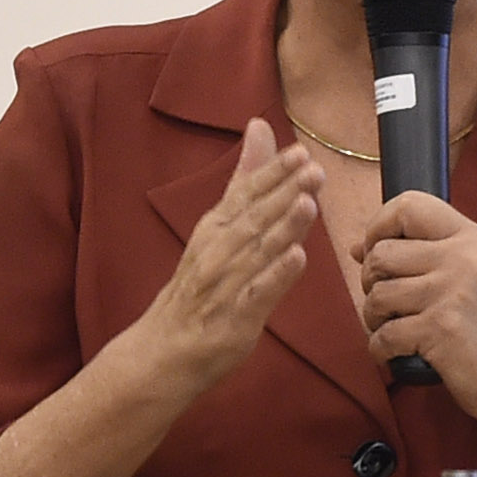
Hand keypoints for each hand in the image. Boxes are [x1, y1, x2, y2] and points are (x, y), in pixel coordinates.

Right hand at [135, 118, 323, 391]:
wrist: (163, 350)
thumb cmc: (201, 283)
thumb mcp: (219, 226)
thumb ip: (245, 179)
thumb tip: (260, 126)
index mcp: (215, 227)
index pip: (245, 194)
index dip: (272, 174)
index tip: (300, 153)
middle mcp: (218, 251)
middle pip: (254, 218)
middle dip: (284, 193)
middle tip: (313, 170)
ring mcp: (225, 286)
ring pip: (257, 252)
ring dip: (283, 228)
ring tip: (308, 203)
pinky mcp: (234, 319)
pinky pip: (257, 294)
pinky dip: (276, 276)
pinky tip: (297, 258)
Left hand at [353, 194, 476, 442]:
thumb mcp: (468, 276)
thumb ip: (420, 255)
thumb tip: (358, 247)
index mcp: (472, 237)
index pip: (410, 205)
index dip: (380, 225)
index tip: (376, 249)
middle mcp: (463, 257)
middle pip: (381, 253)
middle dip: (371, 283)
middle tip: (391, 304)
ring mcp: (452, 292)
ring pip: (376, 295)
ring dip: (375, 319)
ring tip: (398, 330)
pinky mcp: (439, 329)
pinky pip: (382, 335)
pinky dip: (381, 350)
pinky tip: (401, 353)